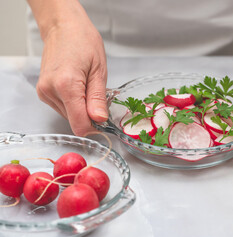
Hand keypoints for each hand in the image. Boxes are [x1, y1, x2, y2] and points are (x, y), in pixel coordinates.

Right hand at [36, 13, 107, 135]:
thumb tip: (99, 120)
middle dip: (89, 114)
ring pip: (68, 116)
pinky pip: (62, 108)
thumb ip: (98, 98)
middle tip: (96, 94)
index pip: (79, 124)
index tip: (103, 120)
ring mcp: (44, 92)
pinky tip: (77, 86)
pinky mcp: (42, 92)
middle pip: (74, 121)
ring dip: (81, 108)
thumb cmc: (83, 42)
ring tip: (86, 86)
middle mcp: (50, 91)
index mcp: (66, 85)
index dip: (94, 127)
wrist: (63, 27)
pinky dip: (73, 103)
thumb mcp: (99, 70)